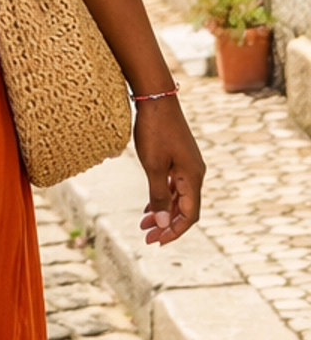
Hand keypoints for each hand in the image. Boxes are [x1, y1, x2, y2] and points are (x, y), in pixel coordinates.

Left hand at [134, 95, 204, 244]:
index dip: (174, 231)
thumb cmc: (154, 130)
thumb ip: (159, 195)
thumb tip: (163, 223)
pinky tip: (150, 206)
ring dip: (163, 212)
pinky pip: (174, 185)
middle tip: (147, 237)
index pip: (189, 215)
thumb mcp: (154, 166)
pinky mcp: (179, 157)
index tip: (157, 242)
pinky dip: (163, 197)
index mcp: (193, 177)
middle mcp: (195, 173)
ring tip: (144, 225)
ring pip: (178, 197)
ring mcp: (187, 165)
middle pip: (185, 209)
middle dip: (167, 225)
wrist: (156, 97)